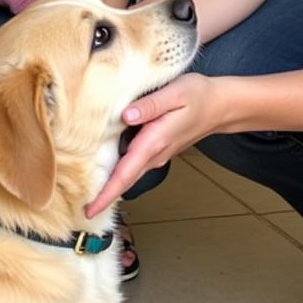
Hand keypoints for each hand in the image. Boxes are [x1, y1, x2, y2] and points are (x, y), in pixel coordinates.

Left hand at [85, 73, 221, 217]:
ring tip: (89, 191)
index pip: (126, 173)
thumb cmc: (197, 96)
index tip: (90, 209)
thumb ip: (149, 105)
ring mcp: (158, 154)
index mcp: (154, 141)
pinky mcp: (159, 149)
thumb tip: (125, 115)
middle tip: (83, 209)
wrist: (220, 106)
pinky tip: (107, 166)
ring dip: (111, 185)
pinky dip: (121, 172)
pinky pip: (136, 165)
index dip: (107, 193)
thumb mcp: (174, 93)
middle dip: (104, 196)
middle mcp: (155, 153)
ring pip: (130, 174)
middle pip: (125, 180)